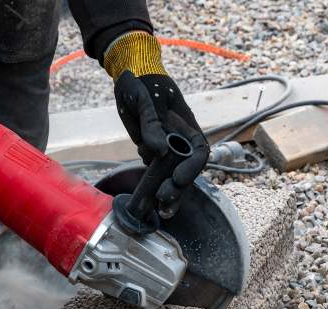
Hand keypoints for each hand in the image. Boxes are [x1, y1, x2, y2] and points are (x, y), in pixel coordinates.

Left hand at [106, 32, 207, 186]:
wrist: (128, 77)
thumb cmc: (140, 82)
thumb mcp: (144, 99)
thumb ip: (152, 124)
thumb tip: (160, 152)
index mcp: (185, 124)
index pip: (198, 151)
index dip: (192, 168)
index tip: (178, 179)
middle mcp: (179, 138)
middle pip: (185, 169)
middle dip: (178, 188)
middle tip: (164, 201)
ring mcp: (166, 145)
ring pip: (170, 175)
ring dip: (166, 193)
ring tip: (160, 212)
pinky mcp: (152, 150)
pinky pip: (155, 172)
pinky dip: (151, 186)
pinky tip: (144, 200)